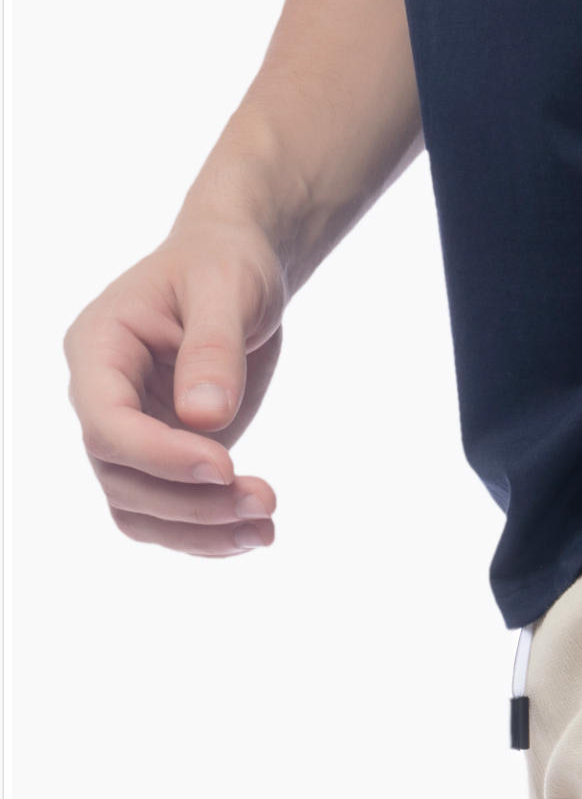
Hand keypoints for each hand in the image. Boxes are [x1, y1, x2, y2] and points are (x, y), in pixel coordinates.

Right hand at [64, 211, 284, 551]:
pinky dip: (207, 534)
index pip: (105, 423)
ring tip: (266, 528)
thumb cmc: (224, 264)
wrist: (235, 269)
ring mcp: (130, 432)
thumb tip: (206, 418)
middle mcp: (102, 396)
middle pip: (119, 477)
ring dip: (199, 531)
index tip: (226, 466)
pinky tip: (255, 533)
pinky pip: (167, 513)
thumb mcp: (226, 287)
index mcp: (99, 347)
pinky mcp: (162, 456)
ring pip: (137, 509)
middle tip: (265, 501)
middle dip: (190, 503)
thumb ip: (213, 348)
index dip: (158, 456)